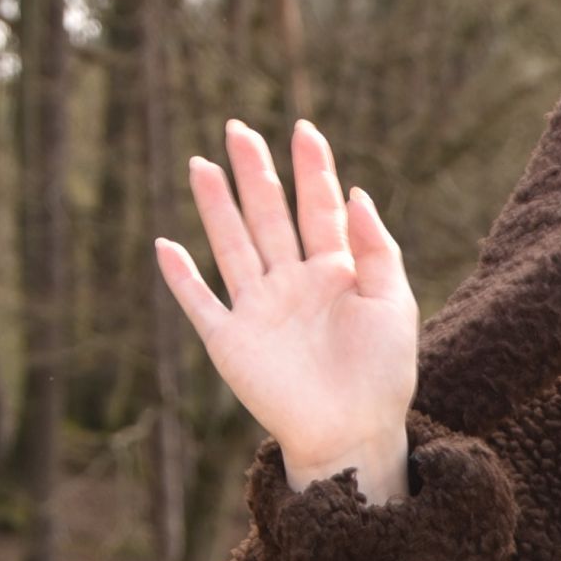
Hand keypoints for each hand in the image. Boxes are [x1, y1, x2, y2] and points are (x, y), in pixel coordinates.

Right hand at [155, 118, 419, 502]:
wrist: (354, 432)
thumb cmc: (383, 374)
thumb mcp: (394, 304)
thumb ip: (376, 249)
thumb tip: (356, 193)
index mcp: (335, 272)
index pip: (319, 208)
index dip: (312, 169)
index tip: (303, 129)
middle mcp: (292, 283)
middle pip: (268, 215)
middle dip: (254, 172)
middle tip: (238, 128)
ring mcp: (259, 309)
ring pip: (232, 245)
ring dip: (215, 207)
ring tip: (201, 164)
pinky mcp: (231, 341)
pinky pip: (200, 302)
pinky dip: (181, 276)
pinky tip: (166, 245)